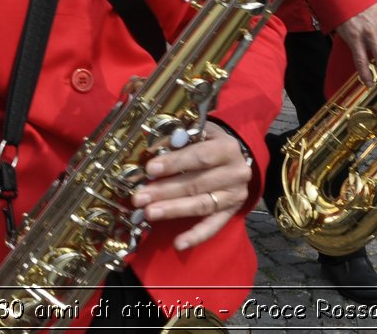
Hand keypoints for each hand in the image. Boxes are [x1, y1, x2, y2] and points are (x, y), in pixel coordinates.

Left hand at [131, 122, 252, 250]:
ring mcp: (235, 195)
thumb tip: (153, 148)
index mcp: (227, 148)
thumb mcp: (200, 132)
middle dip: (165, 191)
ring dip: (173, 210)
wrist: (235, 157)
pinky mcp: (231, 212)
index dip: (174, 163)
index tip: (150, 170)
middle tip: (139, 198)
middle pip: (197, 184)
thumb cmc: (209, 142)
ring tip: (149, 213)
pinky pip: (213, 227)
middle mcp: (236, 172)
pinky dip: (196, 236)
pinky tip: (178, 244)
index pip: (199, 157)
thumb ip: (181, 138)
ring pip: (201, 205)